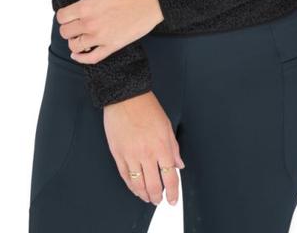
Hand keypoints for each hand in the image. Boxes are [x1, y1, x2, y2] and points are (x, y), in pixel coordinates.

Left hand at [54, 0, 163, 62]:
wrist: (150, 0)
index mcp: (85, 7)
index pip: (61, 17)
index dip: (63, 15)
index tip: (69, 13)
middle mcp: (90, 24)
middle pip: (65, 32)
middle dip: (68, 27)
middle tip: (75, 23)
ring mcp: (101, 38)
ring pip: (75, 46)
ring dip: (74, 41)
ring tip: (80, 35)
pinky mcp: (112, 46)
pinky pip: (91, 59)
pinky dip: (81, 59)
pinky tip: (78, 54)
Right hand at [103, 90, 184, 204]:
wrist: (125, 97)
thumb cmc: (147, 107)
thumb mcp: (166, 125)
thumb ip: (173, 147)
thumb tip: (179, 165)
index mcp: (162, 146)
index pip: (170, 177)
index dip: (173, 192)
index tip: (173, 199)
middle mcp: (147, 154)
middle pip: (154, 185)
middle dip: (158, 197)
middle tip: (159, 200)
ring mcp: (131, 155)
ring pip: (139, 184)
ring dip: (144, 195)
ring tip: (148, 198)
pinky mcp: (117, 154)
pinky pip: (125, 176)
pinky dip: (131, 186)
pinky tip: (135, 189)